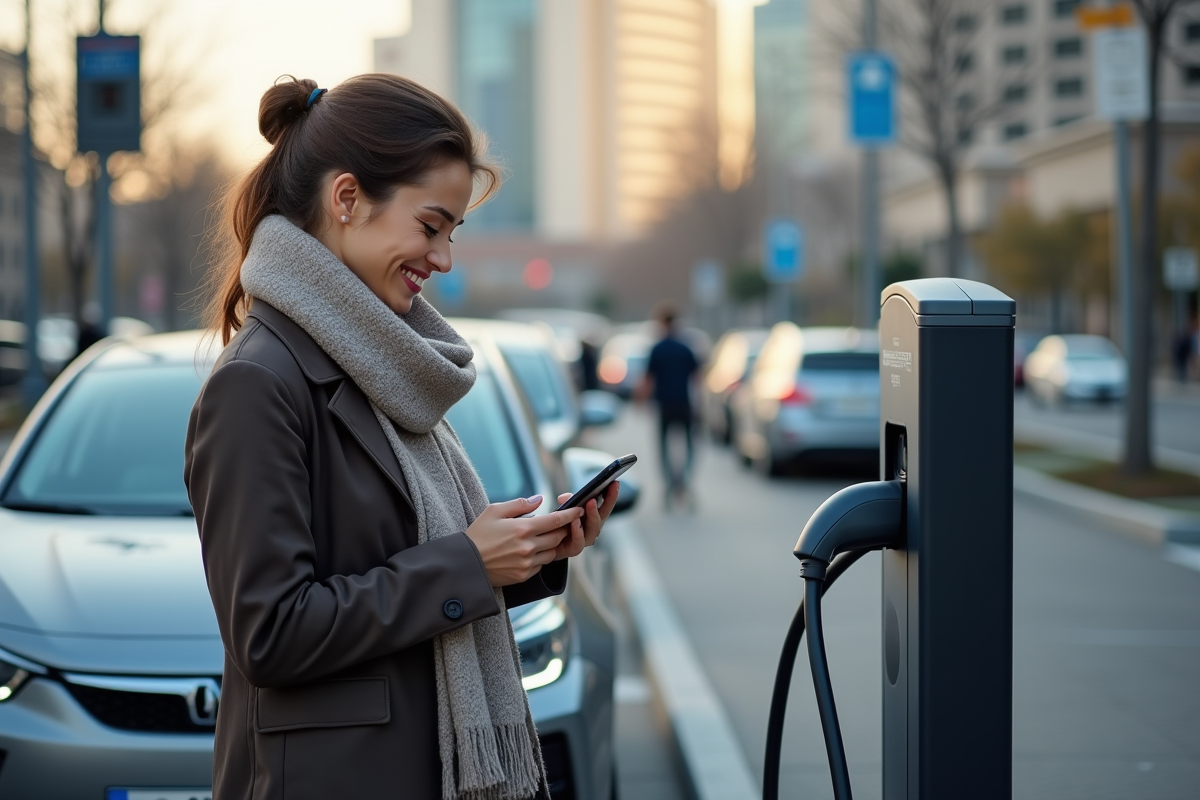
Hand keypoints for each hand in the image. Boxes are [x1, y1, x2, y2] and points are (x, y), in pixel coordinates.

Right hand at [466, 496, 583, 586]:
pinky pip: (541, 565)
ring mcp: (527, 564)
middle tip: (562, 523)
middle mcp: (528, 547)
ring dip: (552, 544)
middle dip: (563, 529)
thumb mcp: (494, 511)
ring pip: (552, 553)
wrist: (465, 563)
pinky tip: (531, 551)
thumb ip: (519, 504)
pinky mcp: (523, 576)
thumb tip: (539, 500)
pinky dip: (541, 557)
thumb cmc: (477, 534)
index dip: (570, 515)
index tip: (579, 510)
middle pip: (557, 537)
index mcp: (523, 529)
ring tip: (545, 537)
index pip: (555, 520)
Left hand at [553, 482, 619, 560]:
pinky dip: (578, 532)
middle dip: (607, 502)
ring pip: (593, 530)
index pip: (605, 506)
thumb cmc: (556, 524)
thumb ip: (567, 501)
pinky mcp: (572, 550)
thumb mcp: (562, 508)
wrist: (544, 543)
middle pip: (603, 516)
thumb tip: (566, 498)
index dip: (611, 495)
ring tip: (590, 503)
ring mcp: (583, 540)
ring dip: (593, 516)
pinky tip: (575, 522)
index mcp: (591, 518)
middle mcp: (591, 529)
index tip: (615, 482)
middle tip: (607, 489)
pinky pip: (578, 543)